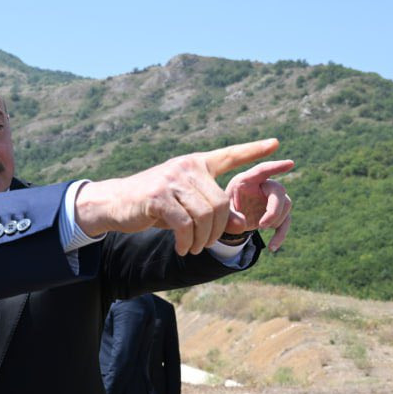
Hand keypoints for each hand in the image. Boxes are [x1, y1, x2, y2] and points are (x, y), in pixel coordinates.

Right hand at [75, 138, 287, 255]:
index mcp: (195, 164)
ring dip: (202, 240)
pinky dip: (187, 241)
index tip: (277, 144)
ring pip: (205, 215)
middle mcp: (186, 167)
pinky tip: (182, 248)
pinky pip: (185, 224)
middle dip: (217, 230)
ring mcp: (172, 180)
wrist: (115, 203)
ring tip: (193, 248)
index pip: (229, 155)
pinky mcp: (159, 196)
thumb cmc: (153, 204)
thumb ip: (211, 210)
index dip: (253, 151)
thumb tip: (241, 223)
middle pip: (220, 203)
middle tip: (206, 245)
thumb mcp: (186, 205)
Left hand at [224, 160, 293, 251]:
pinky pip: (286, 222)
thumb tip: (244, 224)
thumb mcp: (221, 211)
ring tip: (259, 228)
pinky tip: (273, 247)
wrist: (226, 219)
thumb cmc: (222, 208)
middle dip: (274, 210)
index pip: (263, 170)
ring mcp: (271, 198)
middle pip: (278, 191)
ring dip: (276, 220)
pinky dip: (280, 235)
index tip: (290, 164)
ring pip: (286, 205)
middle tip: (262, 226)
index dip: (276, 166)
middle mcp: (262, 185)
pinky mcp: (276, 212)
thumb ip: (229, 216)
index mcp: (246, 180)